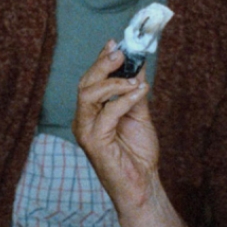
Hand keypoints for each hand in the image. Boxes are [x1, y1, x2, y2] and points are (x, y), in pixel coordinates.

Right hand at [73, 41, 158, 213]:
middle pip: (85, 83)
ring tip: (134, 79)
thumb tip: (138, 64)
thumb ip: (134, 90)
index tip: (115, 42)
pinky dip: (124, 100)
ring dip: (113, 82)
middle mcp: (84, 119)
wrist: (143, 184)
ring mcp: (86, 131)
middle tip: (122, 53)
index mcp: (91, 112)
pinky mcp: (94, 143)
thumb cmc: (138, 153)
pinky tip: (139, 92)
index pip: (90, 80)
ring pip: (88, 95)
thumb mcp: (139, 113)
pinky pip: (107, 114)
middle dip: (103, 64)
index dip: (100, 59)